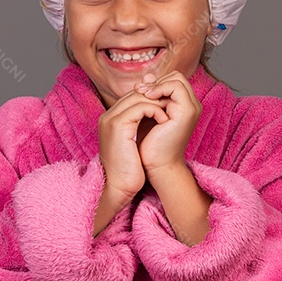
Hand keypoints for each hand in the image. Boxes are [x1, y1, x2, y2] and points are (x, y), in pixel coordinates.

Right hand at [96, 81, 171, 201]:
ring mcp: (111, 119)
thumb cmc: (128, 170)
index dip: (151, 99)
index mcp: (110, 120)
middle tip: (173, 105)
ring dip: (158, 103)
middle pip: (135, 93)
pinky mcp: (118, 125)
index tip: (168, 106)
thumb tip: (155, 118)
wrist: (118, 186)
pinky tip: (165, 120)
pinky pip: (141, 107)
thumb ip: (139, 127)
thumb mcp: (133, 143)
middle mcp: (108, 116)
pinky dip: (156, 111)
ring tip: (171, 112)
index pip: (132, 97)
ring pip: (139, 97)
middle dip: (156, 97)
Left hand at [132, 71, 201, 175]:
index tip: (138, 90)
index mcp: (184, 105)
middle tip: (139, 90)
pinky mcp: (187, 111)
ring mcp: (192, 107)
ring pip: (177, 78)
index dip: (155, 81)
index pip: (172, 80)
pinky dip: (159, 88)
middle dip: (156, 80)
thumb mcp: (148, 113)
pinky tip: (147, 97)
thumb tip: (147, 76)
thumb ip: (150, 95)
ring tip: (142, 94)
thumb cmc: (150, 143)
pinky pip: (175, 87)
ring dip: (156, 84)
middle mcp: (191, 105)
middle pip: (176, 76)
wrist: (157, 165)